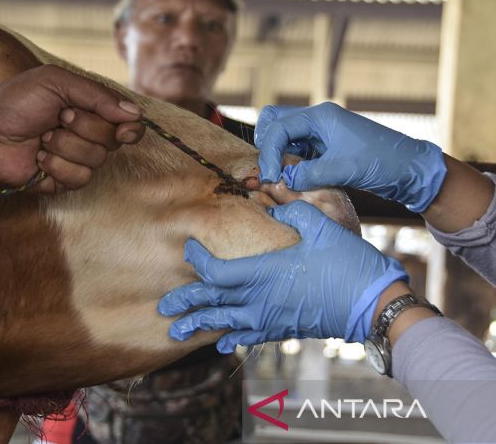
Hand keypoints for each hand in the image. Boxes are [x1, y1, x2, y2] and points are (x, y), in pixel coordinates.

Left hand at [0, 64, 144, 192]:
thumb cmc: (15, 103)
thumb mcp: (55, 82)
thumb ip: (97, 95)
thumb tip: (135, 113)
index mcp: (89, 108)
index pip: (127, 121)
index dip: (130, 127)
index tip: (123, 128)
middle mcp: (88, 133)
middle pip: (113, 139)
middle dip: (84, 127)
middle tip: (58, 118)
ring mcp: (77, 158)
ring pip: (96, 160)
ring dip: (65, 146)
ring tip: (42, 138)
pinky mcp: (65, 180)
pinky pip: (79, 178)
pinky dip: (57, 166)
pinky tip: (39, 159)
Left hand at [157, 201, 406, 351]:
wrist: (373, 304)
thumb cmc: (347, 263)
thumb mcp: (320, 226)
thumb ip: (291, 207)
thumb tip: (273, 192)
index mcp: (264, 272)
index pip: (216, 272)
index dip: (198, 262)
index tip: (188, 249)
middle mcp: (260, 299)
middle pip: (212, 303)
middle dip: (185, 304)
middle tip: (163, 308)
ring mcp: (271, 318)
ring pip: (225, 324)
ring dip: (200, 327)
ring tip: (176, 333)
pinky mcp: (284, 329)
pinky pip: (250, 337)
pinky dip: (232, 339)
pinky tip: (221, 345)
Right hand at [253, 102, 446, 211]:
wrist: (410, 170)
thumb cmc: (383, 163)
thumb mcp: (343, 169)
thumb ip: (308, 173)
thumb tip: (283, 179)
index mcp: (322, 116)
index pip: (280, 128)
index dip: (270, 153)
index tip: (270, 177)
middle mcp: (319, 120)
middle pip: (276, 121)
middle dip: (267, 145)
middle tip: (270, 170)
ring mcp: (321, 133)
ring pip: (285, 137)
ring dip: (279, 155)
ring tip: (281, 178)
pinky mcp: (325, 148)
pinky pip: (298, 150)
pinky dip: (290, 163)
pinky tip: (294, 179)